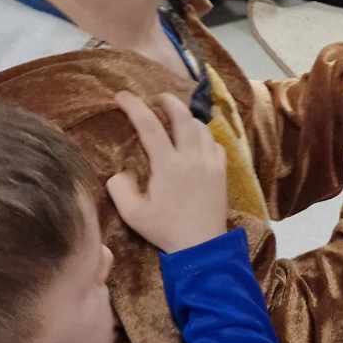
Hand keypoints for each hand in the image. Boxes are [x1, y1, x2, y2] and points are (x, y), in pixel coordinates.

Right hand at [106, 91, 227, 251]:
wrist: (202, 247)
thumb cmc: (166, 231)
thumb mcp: (133, 214)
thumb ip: (120, 189)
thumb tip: (120, 172)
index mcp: (168, 164)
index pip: (149, 125)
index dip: (134, 106)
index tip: (121, 95)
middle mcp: (191, 157)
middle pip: (182, 116)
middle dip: (169, 101)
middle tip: (158, 97)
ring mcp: (210, 163)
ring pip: (201, 128)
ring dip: (188, 118)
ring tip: (177, 118)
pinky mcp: (222, 172)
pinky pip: (215, 144)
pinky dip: (204, 136)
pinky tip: (197, 142)